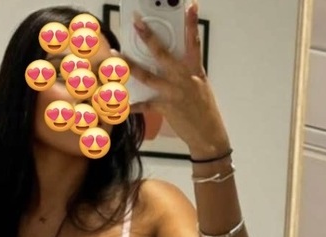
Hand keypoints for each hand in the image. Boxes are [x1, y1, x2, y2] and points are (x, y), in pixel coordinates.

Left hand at [123, 2, 230, 158]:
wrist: (208, 134)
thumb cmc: (204, 110)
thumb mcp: (200, 86)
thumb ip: (186, 73)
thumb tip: (169, 63)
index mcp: (195, 70)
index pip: (194, 42)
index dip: (192, 23)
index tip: (190, 5)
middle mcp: (184, 78)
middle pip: (163, 54)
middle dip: (149, 37)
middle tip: (137, 23)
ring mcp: (173, 92)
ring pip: (148, 76)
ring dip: (130, 66)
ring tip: (117, 56)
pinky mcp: (166, 108)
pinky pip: (145, 106)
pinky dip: (132, 106)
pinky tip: (121, 105)